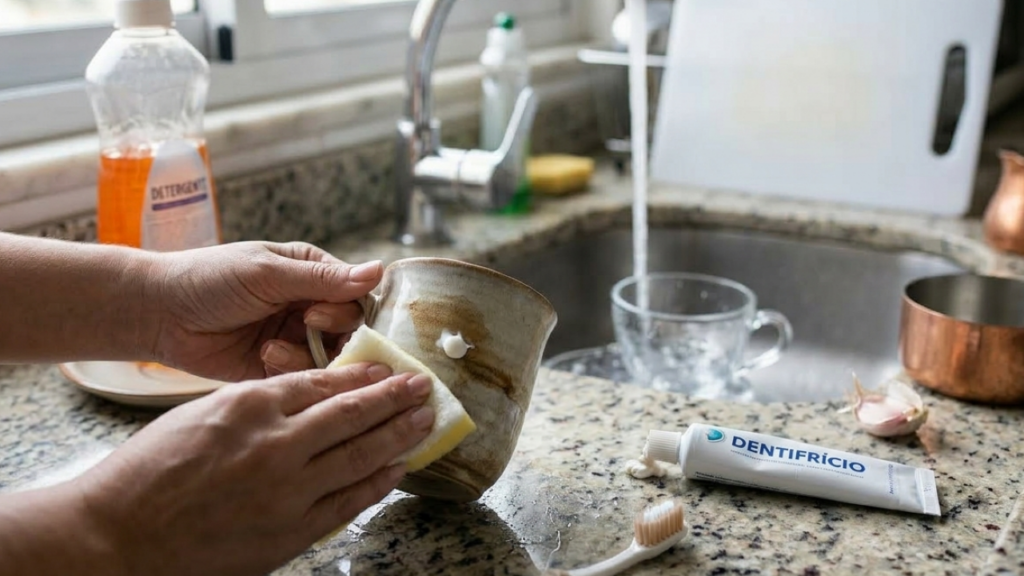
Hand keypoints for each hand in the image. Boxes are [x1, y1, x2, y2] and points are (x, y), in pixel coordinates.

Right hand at [57, 364, 432, 575]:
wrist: (117, 536)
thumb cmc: (149, 471)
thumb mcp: (202, 414)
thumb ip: (259, 403)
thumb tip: (310, 395)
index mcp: (250, 405)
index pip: (323, 383)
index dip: (362, 376)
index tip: (387, 370)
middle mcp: (276, 444)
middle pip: (352, 414)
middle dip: (395, 398)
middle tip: (424, 386)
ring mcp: (287, 491)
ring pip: (360, 455)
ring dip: (399, 435)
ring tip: (425, 420)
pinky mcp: (291, 531)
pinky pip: (349, 500)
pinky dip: (378, 481)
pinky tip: (398, 467)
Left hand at [147, 241, 381, 381]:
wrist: (157, 313)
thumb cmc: (209, 279)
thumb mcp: (267, 273)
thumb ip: (323, 278)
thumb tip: (380, 270)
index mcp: (314, 273)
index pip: (357, 296)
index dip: (350, 310)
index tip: (317, 313)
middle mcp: (311, 305)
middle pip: (351, 332)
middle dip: (333, 336)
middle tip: (305, 328)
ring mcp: (296, 339)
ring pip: (330, 358)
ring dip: (307, 356)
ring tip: (272, 349)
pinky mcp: (278, 368)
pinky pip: (304, 378)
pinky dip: (291, 371)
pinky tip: (264, 358)